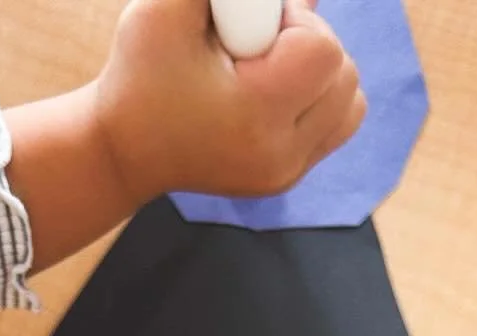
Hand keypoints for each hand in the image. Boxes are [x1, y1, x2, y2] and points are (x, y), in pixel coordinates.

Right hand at [94, 0, 365, 204]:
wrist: (126, 147)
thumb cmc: (141, 73)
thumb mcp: (166, 9)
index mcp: (255, 118)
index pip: (323, 51)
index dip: (295, 21)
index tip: (252, 28)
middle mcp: (280, 156)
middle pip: (344, 76)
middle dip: (309, 44)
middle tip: (256, 46)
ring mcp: (288, 173)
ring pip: (350, 103)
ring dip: (318, 72)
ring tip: (266, 69)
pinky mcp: (289, 177)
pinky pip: (336, 124)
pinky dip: (316, 98)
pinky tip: (271, 90)